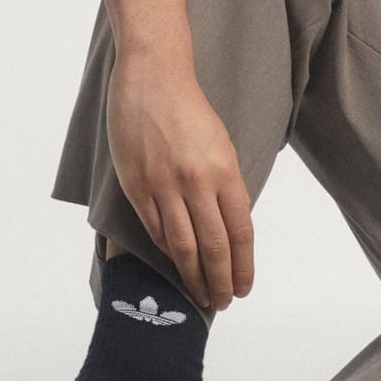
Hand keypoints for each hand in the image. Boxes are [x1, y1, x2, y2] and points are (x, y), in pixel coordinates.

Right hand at [104, 53, 254, 311]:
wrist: (153, 77)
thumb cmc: (190, 109)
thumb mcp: (222, 145)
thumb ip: (226, 186)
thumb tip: (229, 227)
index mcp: (224, 171)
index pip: (240, 233)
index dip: (243, 267)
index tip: (243, 288)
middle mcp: (196, 182)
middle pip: (213, 247)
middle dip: (220, 281)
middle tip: (222, 302)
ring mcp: (164, 185)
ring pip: (181, 246)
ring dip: (192, 277)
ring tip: (200, 295)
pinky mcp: (137, 185)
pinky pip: (155, 229)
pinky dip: (167, 253)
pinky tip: (174, 266)